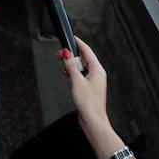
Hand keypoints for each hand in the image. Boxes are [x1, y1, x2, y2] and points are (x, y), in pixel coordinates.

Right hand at [62, 38, 119, 155]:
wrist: (93, 120)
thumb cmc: (88, 104)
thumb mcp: (76, 81)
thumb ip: (70, 66)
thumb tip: (67, 53)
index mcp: (97, 70)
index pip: (87, 51)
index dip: (78, 43)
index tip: (71, 37)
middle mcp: (97, 74)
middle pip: (84, 58)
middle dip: (72, 55)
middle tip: (60, 53)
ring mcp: (94, 81)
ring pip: (82, 67)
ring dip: (72, 65)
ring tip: (63, 65)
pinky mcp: (90, 88)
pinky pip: (81, 75)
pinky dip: (74, 73)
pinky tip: (68, 75)